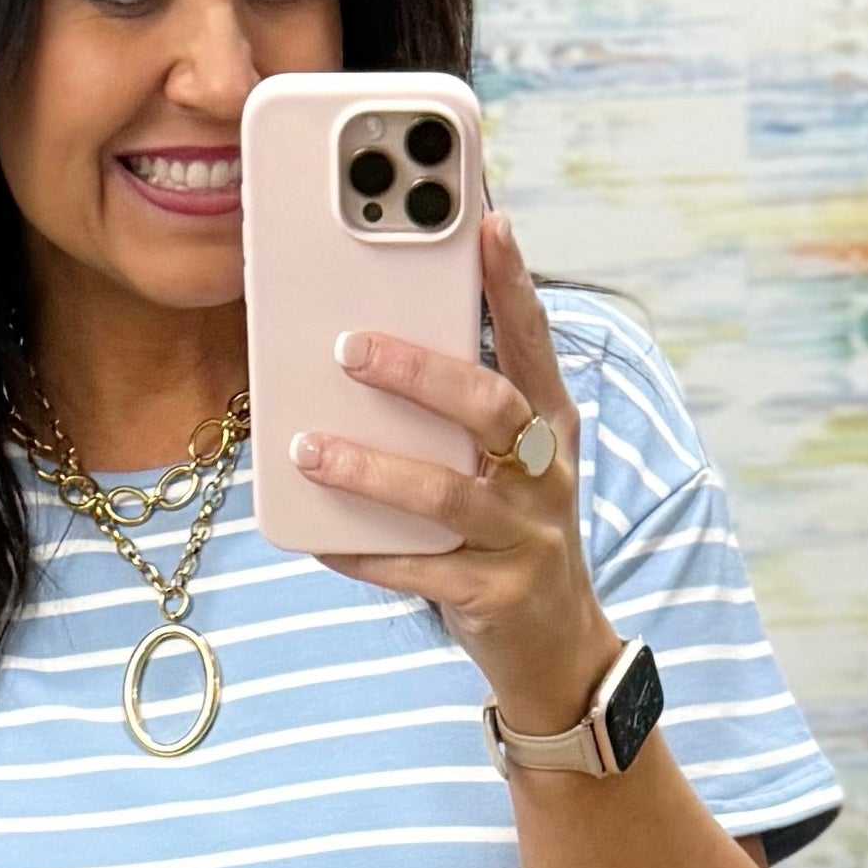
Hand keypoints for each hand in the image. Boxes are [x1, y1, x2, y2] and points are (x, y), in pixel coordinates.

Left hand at [291, 213, 618, 740]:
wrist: (557, 645)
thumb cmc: (512, 531)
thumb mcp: (506, 462)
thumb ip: (461, 408)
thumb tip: (375, 341)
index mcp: (549, 426)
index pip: (533, 341)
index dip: (512, 282)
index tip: (487, 222)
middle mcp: (545, 474)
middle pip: (490, 407)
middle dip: (419, 372)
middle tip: (348, 347)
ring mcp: (525, 536)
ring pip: (446, 492)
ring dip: (372, 468)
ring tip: (310, 450)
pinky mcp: (494, 595)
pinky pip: (419, 569)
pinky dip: (366, 552)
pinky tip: (320, 538)